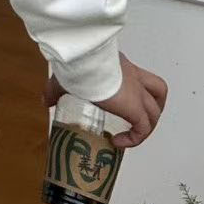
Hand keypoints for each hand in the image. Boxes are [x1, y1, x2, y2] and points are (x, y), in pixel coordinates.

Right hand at [43, 51, 167, 148]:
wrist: (84, 60)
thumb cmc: (76, 63)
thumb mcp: (64, 77)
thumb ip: (55, 89)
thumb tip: (46, 101)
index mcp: (120, 67)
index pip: (137, 77)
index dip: (135, 91)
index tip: (118, 104)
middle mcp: (134, 78)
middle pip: (157, 92)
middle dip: (151, 108)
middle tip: (136, 121)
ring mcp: (137, 93)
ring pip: (155, 111)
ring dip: (147, 126)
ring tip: (131, 136)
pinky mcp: (135, 107)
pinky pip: (143, 129)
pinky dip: (135, 139)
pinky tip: (118, 143)